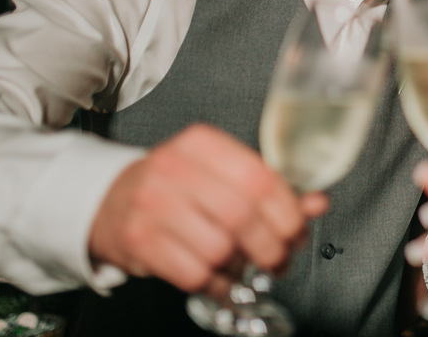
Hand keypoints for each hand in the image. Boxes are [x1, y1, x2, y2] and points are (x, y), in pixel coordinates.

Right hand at [88, 124, 328, 299]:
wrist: (109, 202)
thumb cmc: (177, 187)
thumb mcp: (222, 175)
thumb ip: (271, 189)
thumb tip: (317, 203)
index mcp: (201, 143)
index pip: (259, 178)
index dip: (287, 212)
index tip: (297, 230)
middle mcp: (172, 168)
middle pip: (241, 216)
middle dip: (271, 246)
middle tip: (280, 258)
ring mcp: (150, 205)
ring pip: (219, 248)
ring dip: (243, 267)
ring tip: (247, 266)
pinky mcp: (137, 241)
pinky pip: (194, 274)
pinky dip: (218, 284)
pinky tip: (222, 278)